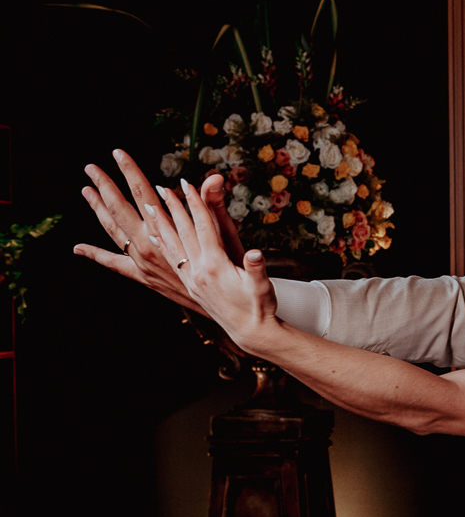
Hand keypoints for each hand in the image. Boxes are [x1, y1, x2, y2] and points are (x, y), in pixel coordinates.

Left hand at [74, 150, 245, 312]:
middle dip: (107, 186)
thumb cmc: (232, 273)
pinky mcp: (144, 277)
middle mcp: (151, 250)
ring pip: (115, 232)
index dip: (133, 174)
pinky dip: (97, 255)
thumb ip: (216, 206)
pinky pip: (115, 264)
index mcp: (169, 236)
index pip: (146, 196)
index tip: (120, 154)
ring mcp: (144, 265)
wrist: (230, 314)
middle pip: (123, 211)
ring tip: (86, 189)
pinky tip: (79, 248)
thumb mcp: (229, 237)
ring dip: (99, 210)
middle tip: (92, 166)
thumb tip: (212, 179)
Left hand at [148, 177, 278, 353]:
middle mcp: (198, 272)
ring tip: (150, 206)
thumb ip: (256, 268)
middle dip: (173, 209)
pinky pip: (173, 261)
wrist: (251, 332)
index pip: (202, 228)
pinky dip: (163, 246)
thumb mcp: (262, 285)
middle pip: (182, 233)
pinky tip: (155, 237)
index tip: (186, 184)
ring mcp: (192, 280)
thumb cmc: (261, 307)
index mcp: (215, 266)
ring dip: (160, 225)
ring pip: (172, 246)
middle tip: (162, 187)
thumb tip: (256, 254)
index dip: (195, 204)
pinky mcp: (191, 286)